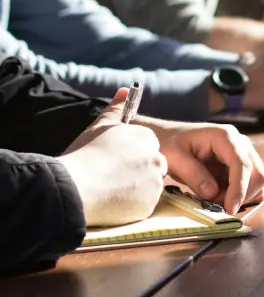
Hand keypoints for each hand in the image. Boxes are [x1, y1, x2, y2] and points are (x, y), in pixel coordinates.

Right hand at [58, 88, 166, 226]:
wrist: (74, 187)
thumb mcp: (100, 126)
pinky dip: (132, 206)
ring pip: (149, 187)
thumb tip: (125, 90)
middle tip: (113, 177)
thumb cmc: (85, 154)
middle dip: (138, 172)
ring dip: (136, 189)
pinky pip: (143, 206)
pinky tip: (112, 202)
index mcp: (147, 138)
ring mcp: (155, 184)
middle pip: (153, 166)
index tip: (115, 161)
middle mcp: (156, 159)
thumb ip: (116, 108)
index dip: (131, 155)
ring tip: (110, 189)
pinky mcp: (149, 206)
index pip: (148, 146)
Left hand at [152, 123, 263, 214]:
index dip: (239, 188)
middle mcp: (239, 143)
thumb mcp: (174, 158)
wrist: (167, 138)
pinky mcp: (240, 165)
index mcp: (225, 136)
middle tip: (215, 205)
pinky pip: (250, 184)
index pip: (241, 164)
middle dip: (240, 195)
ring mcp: (242, 153)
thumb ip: (193, 174)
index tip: (229, 209)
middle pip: (256, 173)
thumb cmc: (168, 143)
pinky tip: (222, 198)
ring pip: (256, 181)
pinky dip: (241, 196)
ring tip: (214, 199)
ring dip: (240, 197)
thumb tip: (213, 193)